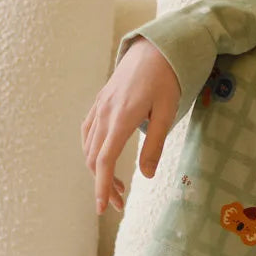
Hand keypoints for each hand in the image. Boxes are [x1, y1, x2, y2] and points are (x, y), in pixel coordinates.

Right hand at [81, 36, 179, 214]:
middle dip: (103, 184)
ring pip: (88, 147)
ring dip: (98, 170)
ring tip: (117, 186)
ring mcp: (99, 107)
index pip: (104, 161)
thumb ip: (155, 144)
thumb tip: (147, 176)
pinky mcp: (100, 102)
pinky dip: (92, 151)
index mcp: (121, 119)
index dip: (102, 186)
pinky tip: (103, 159)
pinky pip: (88, 131)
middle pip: (94, 158)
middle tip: (120, 203)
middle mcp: (104, 114)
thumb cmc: (167, 79)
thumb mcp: (167, 112)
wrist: (155, 48)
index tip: (103, 207)